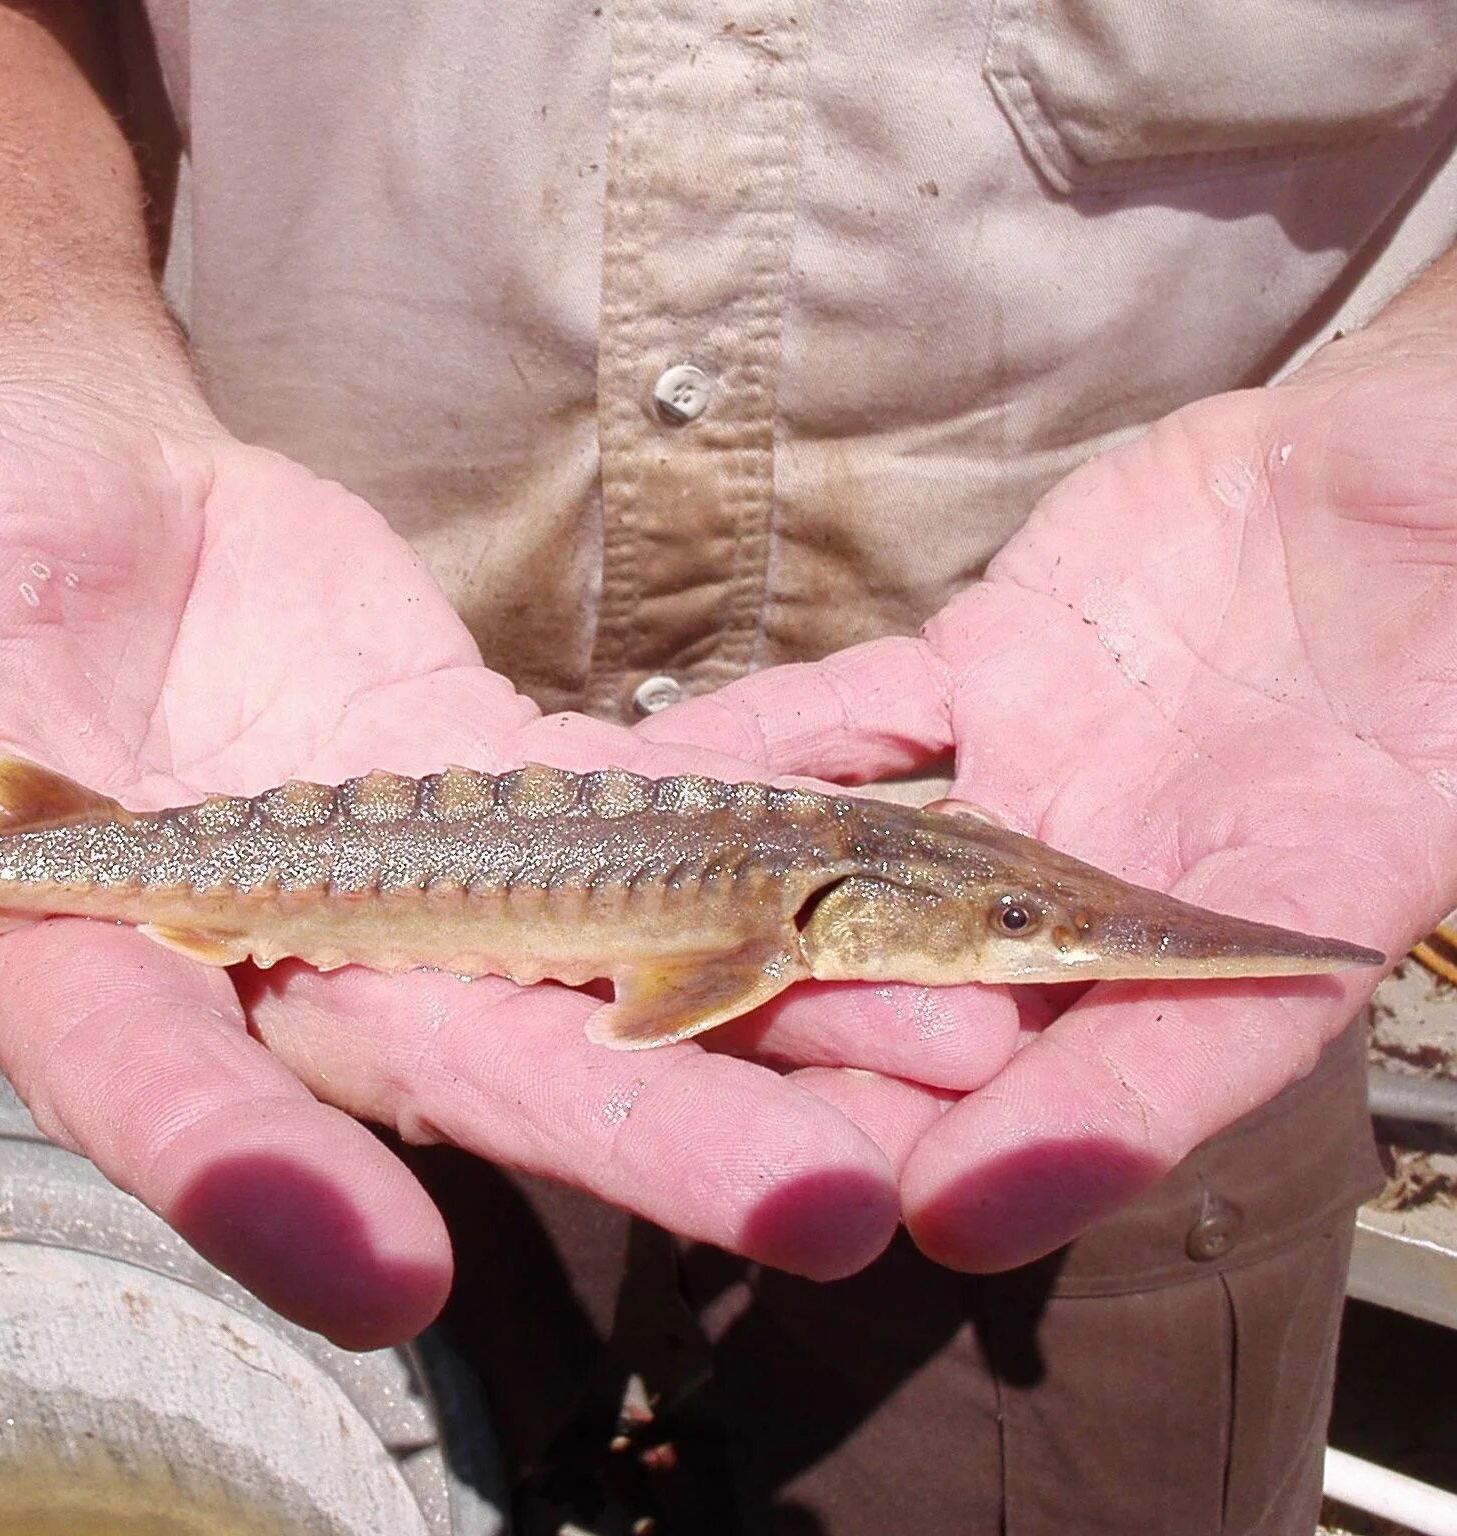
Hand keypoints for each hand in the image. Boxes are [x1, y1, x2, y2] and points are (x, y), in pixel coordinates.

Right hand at [0, 320, 954, 1345]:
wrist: (107, 522)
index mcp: (90, 936)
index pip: (148, 1069)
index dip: (239, 1162)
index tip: (372, 1266)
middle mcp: (274, 961)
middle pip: (447, 1068)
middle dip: (624, 1133)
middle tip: (822, 1208)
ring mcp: (416, 906)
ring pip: (597, 987)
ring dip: (776, 1038)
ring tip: (964, 1074)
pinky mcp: (517, 823)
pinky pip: (658, 841)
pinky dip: (779, 844)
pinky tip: (920, 839)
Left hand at [646, 354, 1456, 1268]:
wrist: (1413, 464)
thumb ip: (1377, 855)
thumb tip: (1337, 951)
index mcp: (1290, 901)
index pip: (1172, 1056)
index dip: (1066, 1141)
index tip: (946, 1216)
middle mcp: (1136, 864)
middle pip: (982, 996)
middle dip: (860, 1062)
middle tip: (734, 1122)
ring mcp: (1047, 765)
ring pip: (884, 862)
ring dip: (769, 912)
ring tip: (646, 956)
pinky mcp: (990, 666)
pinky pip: (860, 713)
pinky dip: (770, 742)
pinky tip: (665, 773)